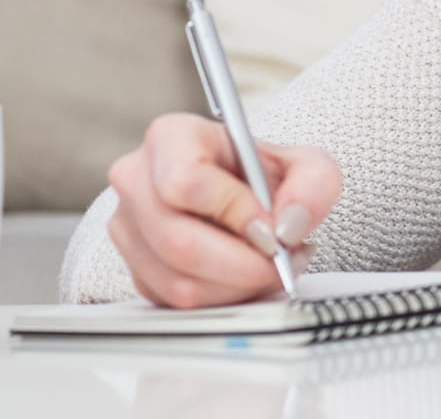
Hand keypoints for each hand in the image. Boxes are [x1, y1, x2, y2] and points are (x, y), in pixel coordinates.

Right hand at [106, 113, 341, 308]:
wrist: (244, 194)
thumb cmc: (262, 174)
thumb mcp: (306, 164)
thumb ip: (314, 183)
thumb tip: (289, 225)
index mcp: (170, 137)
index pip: (184, 180)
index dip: (233, 212)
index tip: (271, 227)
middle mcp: (136, 179)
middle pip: (176, 241)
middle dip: (242, 264)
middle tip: (280, 261)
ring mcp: (127, 228)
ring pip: (178, 282)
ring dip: (237, 287)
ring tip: (270, 267)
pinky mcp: (135, 269)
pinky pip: (175, 303)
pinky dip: (221, 299)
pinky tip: (246, 278)